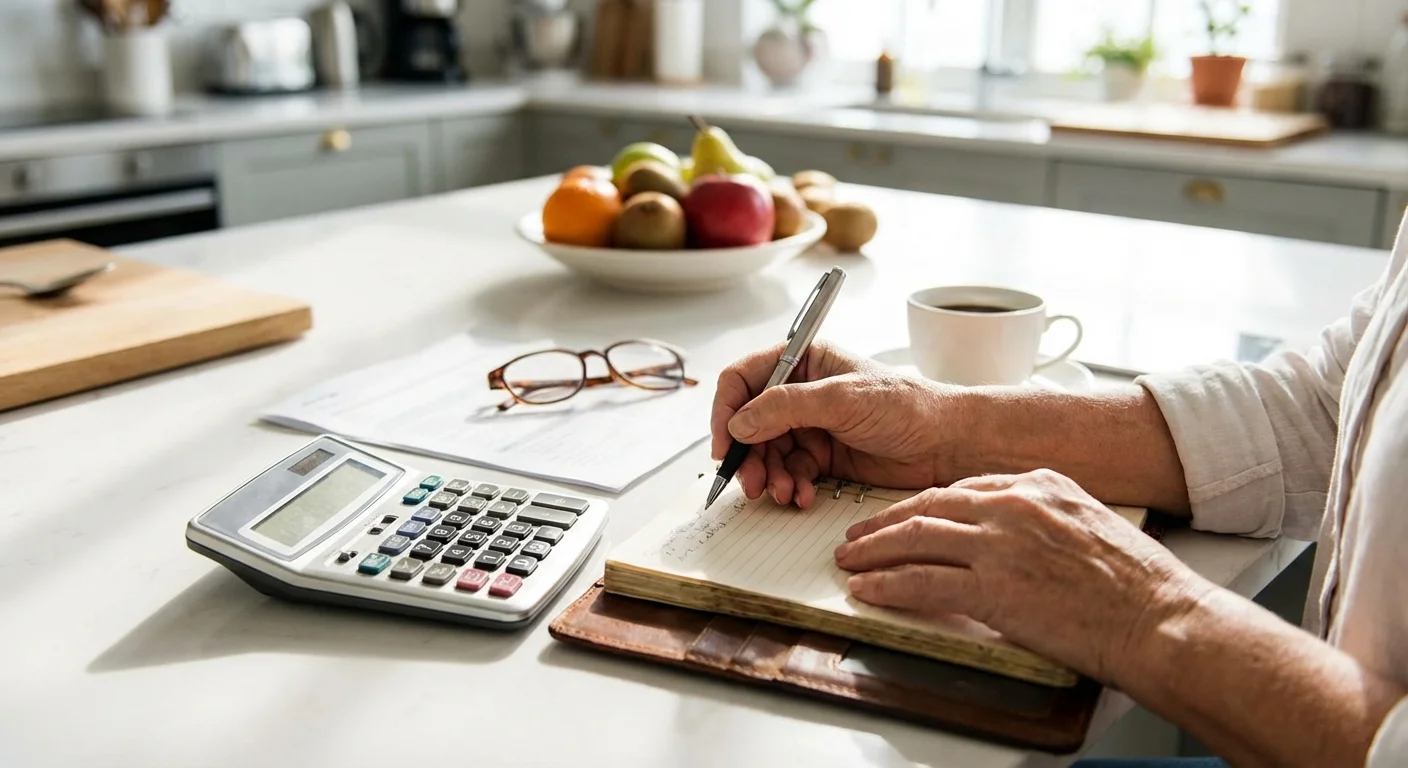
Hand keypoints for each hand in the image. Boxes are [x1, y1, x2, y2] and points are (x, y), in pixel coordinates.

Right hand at [711, 341, 954, 507]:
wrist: (946, 443)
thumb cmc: (907, 406)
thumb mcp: (841, 399)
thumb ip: (786, 407)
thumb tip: (740, 423)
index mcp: (803, 361)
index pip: (744, 379)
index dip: (728, 411)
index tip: (726, 444)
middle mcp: (801, 392)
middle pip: (750, 423)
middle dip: (748, 456)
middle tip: (751, 483)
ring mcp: (810, 425)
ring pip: (767, 453)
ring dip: (769, 476)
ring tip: (782, 493)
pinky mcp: (823, 456)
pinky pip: (790, 472)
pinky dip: (791, 487)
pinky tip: (802, 496)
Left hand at [834, 468, 1208, 684]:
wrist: (1158, 617)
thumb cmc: (1138, 583)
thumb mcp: (1091, 522)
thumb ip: (1048, 516)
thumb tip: (1019, 530)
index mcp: (1039, 484)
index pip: (962, 488)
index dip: (923, 505)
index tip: (903, 516)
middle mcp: (1013, 505)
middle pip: (928, 506)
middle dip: (885, 523)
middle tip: (859, 536)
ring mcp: (999, 544)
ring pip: (915, 538)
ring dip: (874, 551)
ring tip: (850, 561)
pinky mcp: (992, 588)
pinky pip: (921, 582)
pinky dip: (886, 585)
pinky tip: (867, 590)